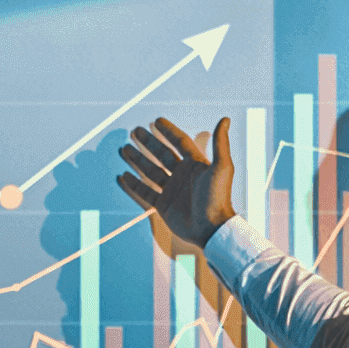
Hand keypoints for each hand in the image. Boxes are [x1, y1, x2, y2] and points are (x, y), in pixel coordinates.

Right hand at [117, 117, 235, 250]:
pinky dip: (133, 184)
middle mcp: (182, 175)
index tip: (156, 121)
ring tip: (124, 149)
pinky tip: (124, 176)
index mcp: (195, 165)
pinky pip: (145, 192)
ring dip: (137, 160)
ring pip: (150, 171)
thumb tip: (225, 119)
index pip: (179, 143)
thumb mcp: (222, 167)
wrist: (211, 228)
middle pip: (161, 154)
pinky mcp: (163, 205)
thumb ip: (220, 143)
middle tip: (134, 131)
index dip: (168, 131)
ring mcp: (171, 190)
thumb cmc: (218, 197)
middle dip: (148, 143)